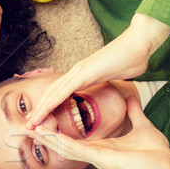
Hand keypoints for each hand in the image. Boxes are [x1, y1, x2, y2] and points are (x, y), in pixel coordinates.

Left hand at [26, 14, 169, 127]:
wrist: (140, 42)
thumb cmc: (131, 58)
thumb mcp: (116, 76)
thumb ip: (107, 82)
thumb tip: (109, 86)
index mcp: (82, 76)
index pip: (59, 94)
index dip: (48, 107)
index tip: (41, 121)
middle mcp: (76, 73)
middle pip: (51, 94)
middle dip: (39, 110)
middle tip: (28, 126)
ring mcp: (78, 71)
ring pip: (53, 92)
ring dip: (40, 108)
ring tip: (30, 123)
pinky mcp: (84, 72)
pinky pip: (64, 89)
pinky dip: (52, 101)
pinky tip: (44, 111)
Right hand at [33, 95, 169, 168]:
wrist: (167, 165)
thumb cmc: (154, 151)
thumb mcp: (140, 125)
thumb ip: (133, 111)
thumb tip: (130, 97)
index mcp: (100, 147)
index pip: (73, 138)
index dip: (57, 130)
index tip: (43, 120)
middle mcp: (94, 154)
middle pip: (63, 144)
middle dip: (45, 136)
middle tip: (28, 127)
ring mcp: (97, 158)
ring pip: (66, 147)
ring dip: (49, 140)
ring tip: (33, 131)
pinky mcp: (103, 159)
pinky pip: (79, 150)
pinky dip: (64, 143)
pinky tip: (53, 137)